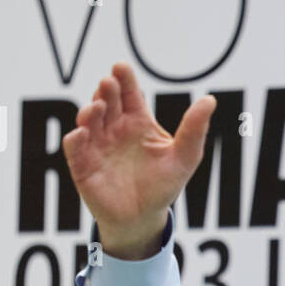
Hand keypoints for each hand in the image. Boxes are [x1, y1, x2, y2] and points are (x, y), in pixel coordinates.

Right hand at [62, 63, 216, 255]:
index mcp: (138, 121)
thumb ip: (194, 130)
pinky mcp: (83, 164)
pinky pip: (75, 147)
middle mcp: (115, 128)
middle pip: (107, 101)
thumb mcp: (185, 157)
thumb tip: (210, 100)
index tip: (121, 67)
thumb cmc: (163, 186)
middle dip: (106, 90)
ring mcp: (97, 144)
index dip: (124, 79)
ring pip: (88, 119)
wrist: (143, 218)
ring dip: (90, 110)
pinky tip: (82, 133)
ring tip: (98, 107)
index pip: (129, 94)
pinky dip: (76, 138)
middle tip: (109, 84)